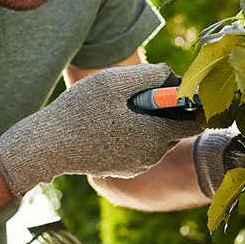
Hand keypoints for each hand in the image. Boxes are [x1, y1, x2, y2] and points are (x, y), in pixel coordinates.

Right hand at [0, 63, 202, 196]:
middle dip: (165, 108)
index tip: (178, 88)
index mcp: (155, 134)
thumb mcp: (115, 80)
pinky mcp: (124, 169)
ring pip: (157, 137)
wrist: (48, 146)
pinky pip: (141, 147)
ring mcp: (138, 165)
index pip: (196, 121)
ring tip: (119, 107)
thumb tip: (173, 76)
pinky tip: (109, 122)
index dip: (193, 102)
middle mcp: (153, 155)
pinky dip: (134, 133)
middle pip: (175, 127)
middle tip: (139, 92)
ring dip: (148, 120)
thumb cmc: (80, 110)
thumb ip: (151, 74)